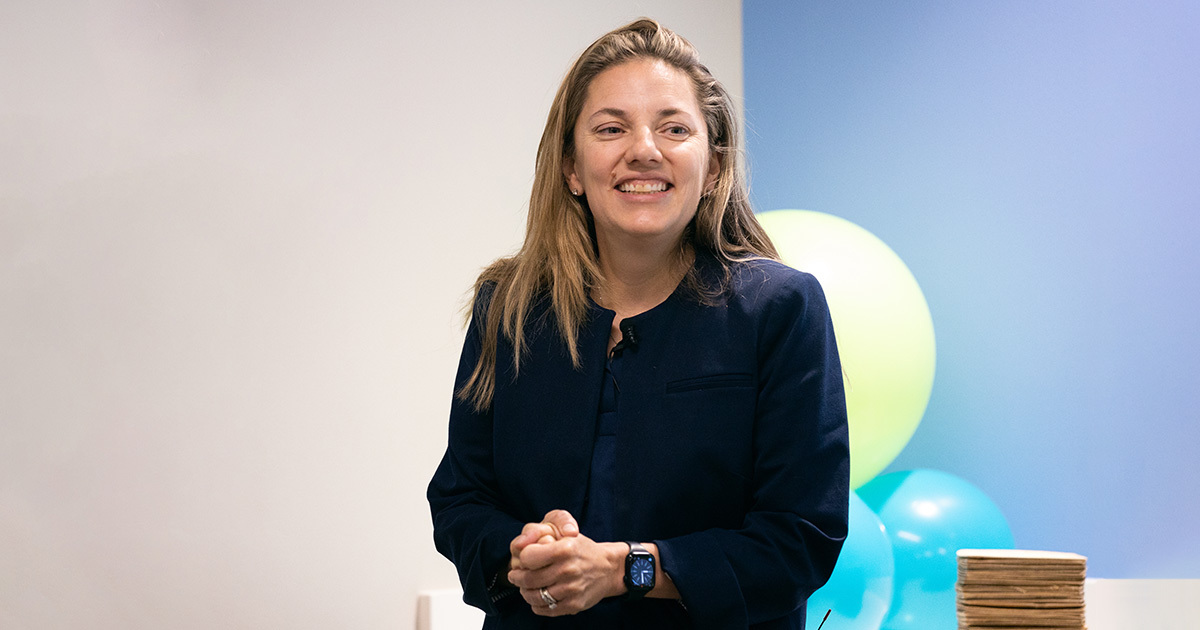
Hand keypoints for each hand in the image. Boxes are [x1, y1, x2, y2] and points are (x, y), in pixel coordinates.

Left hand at [507, 510, 624, 615]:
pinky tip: (538, 598)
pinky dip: (537, 605)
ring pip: (534, 596)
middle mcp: (568, 569)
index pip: (527, 556)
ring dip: (525, 593)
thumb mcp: (566, 534)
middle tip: (515, 576)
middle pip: (528, 579)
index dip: (522, 558)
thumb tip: (518, 545)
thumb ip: (541, 535)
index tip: (523, 560)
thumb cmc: (583, 550)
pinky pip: (545, 609)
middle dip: (517, 578)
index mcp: (565, 549)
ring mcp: (571, 589)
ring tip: (525, 588)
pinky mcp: (574, 604)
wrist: (609, 568)